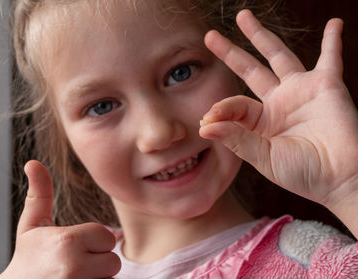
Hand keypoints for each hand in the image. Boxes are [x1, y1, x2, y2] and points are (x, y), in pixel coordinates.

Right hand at [0, 160, 120, 278]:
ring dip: (98, 277)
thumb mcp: (31, 225)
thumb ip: (39, 193)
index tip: (73, 246)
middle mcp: (74, 267)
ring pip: (110, 278)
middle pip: (113, 261)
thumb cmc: (27, 259)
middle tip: (73, 263)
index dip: (93, 241)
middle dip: (98, 262)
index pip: (107, 237)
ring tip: (74, 277)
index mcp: (66, 242)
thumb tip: (33, 162)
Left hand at [199, 10, 357, 210]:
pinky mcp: (327, 85)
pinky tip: (334, 23)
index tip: (207, 118)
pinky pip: (330, 58)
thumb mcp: (263, 157)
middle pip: (250, 70)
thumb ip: (235, 138)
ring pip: (278, 56)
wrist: (340, 178)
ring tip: (244, 16)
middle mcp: (279, 102)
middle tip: (210, 36)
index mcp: (261, 122)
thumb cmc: (303, 173)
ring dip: (262, 36)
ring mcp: (301, 91)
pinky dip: (332, 40)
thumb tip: (203, 125)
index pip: (235, 103)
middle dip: (231, 52)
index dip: (220, 108)